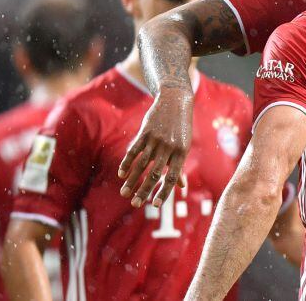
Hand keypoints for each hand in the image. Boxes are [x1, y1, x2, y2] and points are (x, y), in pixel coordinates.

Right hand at [118, 88, 192, 206]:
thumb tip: (181, 186)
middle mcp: (169, 147)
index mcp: (181, 153)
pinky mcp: (145, 132)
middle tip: (134, 204)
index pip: (172, 177)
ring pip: (142, 164)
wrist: (175, 100)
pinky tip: (121, 174)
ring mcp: (156, 139)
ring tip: (124, 193)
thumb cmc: (181, 127)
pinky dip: (127, 162)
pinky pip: (134, 150)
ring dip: (132, 180)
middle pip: (155, 173)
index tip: (154, 205)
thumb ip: (180, 165)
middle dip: (144, 190)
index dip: (164, 192)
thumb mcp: (184, 145)